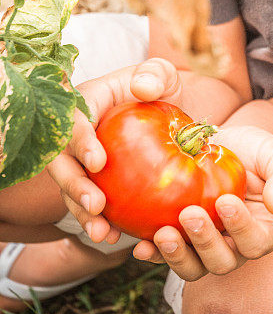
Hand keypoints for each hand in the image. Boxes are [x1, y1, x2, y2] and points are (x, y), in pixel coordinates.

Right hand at [47, 58, 181, 243]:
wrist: (168, 112)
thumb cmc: (160, 88)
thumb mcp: (162, 74)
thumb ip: (155, 74)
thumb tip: (143, 87)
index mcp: (86, 102)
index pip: (75, 121)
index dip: (81, 142)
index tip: (98, 163)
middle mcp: (76, 133)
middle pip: (63, 162)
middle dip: (75, 187)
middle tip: (96, 206)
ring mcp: (81, 161)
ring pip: (71, 190)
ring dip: (84, 214)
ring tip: (104, 234)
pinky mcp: (96, 183)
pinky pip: (92, 206)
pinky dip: (103, 223)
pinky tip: (119, 239)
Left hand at [132, 123, 272, 279]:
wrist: (225, 143)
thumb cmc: (255, 150)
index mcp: (264, 230)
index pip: (255, 242)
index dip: (241, 227)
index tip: (225, 201)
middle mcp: (235, 246)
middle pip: (222, 261)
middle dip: (205, 242)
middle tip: (189, 215)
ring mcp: (206, 246)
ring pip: (194, 267)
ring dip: (177, 256)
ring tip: (163, 234)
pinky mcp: (181, 239)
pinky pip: (166, 256)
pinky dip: (153, 255)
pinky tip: (141, 245)